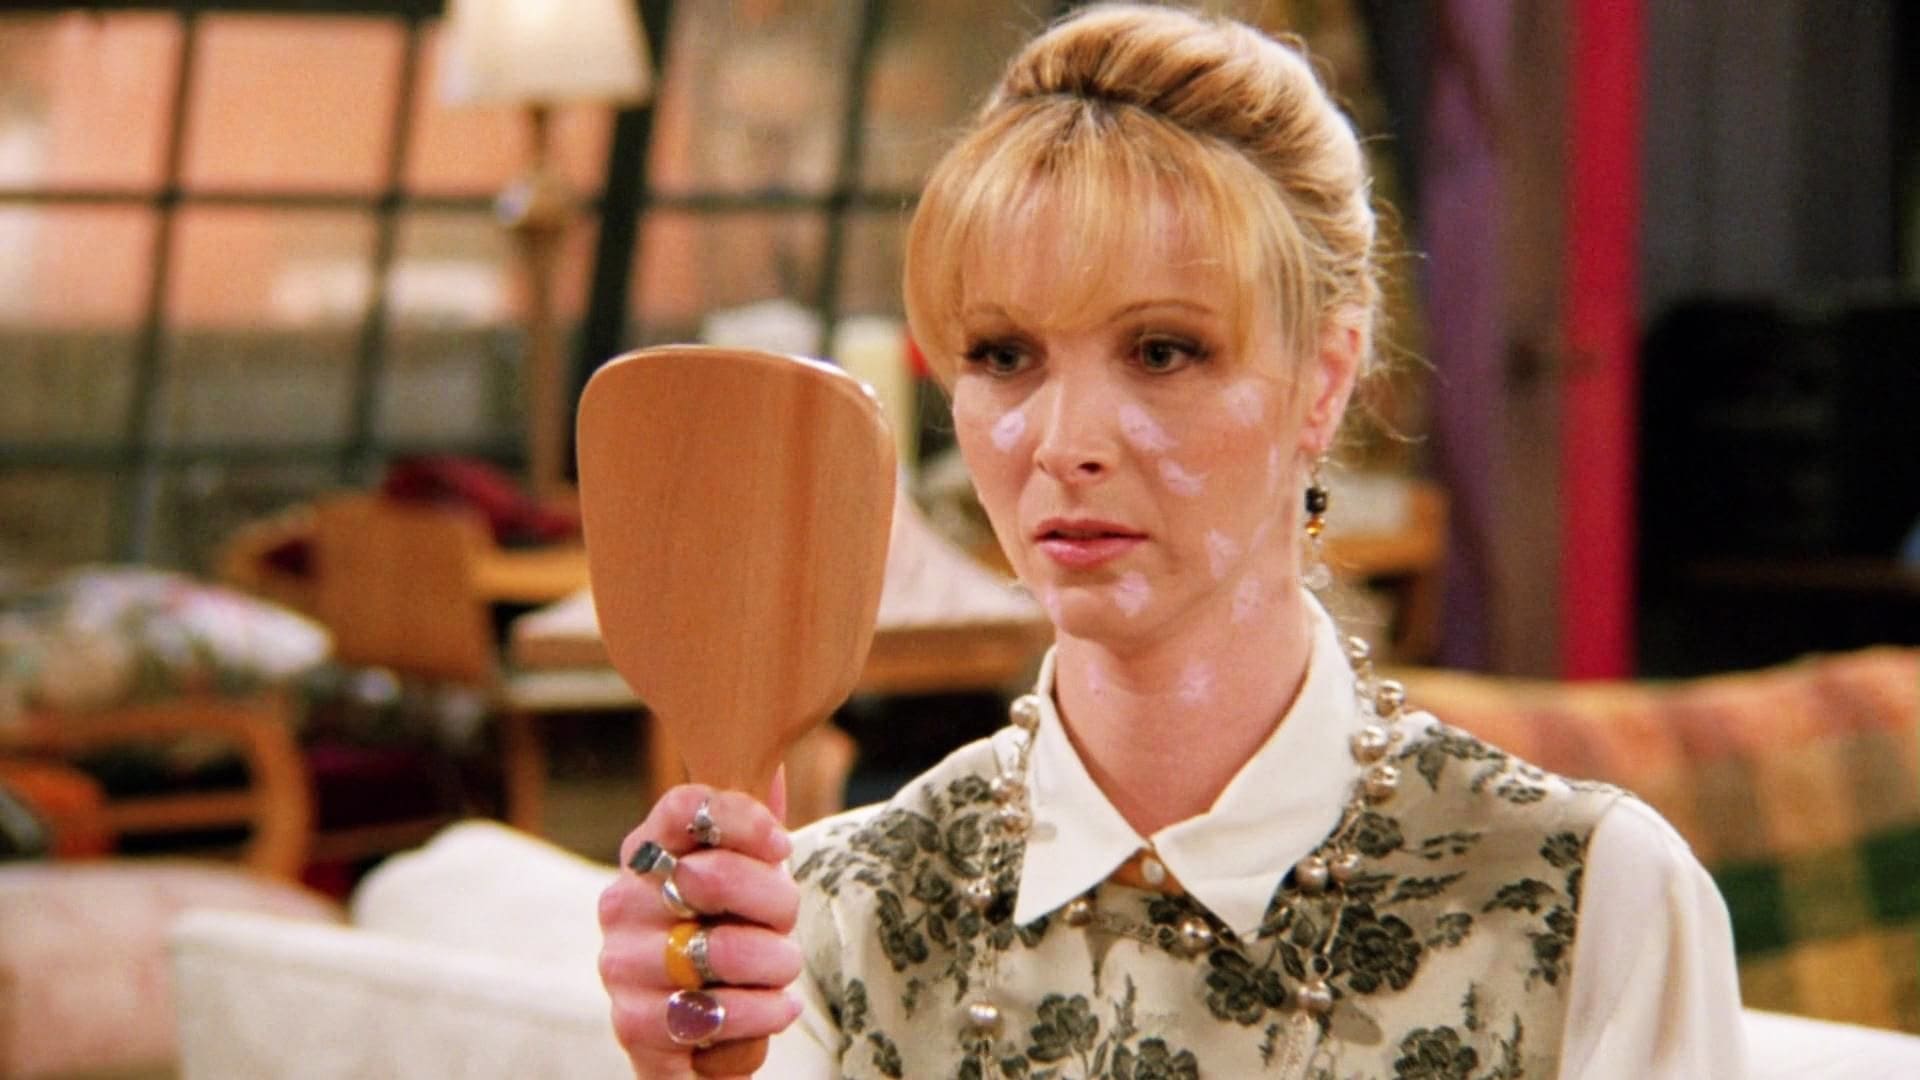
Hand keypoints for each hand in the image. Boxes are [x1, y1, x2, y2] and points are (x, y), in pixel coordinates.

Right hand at [599, 774, 803, 1078]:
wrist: (699, 1034)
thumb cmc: (728, 937)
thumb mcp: (748, 878)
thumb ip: (756, 825)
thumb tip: (776, 761)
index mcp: (647, 852)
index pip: (685, 806)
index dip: (744, 820)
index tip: (782, 848)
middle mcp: (622, 901)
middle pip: (715, 876)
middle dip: (776, 905)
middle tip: (784, 927)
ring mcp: (620, 963)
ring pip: (722, 950)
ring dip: (775, 964)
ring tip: (781, 972)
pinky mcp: (633, 1024)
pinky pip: (717, 1012)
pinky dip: (763, 1012)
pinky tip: (774, 1006)